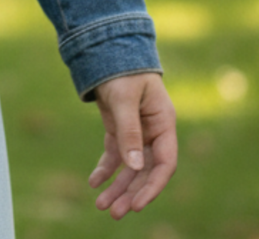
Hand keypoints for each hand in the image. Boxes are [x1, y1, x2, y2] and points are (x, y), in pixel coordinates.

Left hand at [88, 72, 176, 218]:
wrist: (108, 47)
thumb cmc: (122, 69)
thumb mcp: (124, 98)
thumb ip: (129, 131)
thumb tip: (134, 167)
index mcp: (163, 122)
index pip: (164, 163)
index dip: (152, 186)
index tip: (136, 204)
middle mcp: (153, 131)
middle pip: (145, 170)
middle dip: (130, 192)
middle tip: (114, 213)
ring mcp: (137, 131)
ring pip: (130, 166)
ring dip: (117, 186)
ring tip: (101, 206)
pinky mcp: (120, 128)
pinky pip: (115, 154)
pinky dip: (105, 168)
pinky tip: (94, 182)